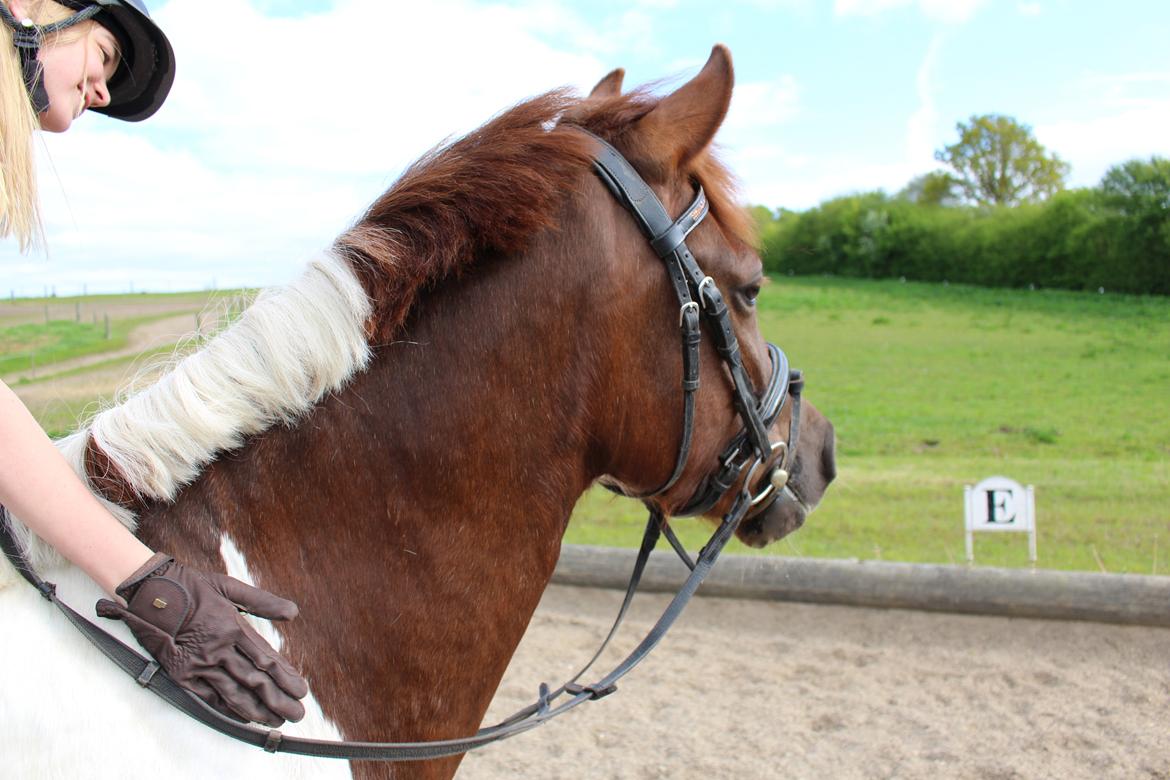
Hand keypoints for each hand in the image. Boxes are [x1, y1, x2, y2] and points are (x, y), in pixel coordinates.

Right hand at [96, 552, 308, 726]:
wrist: (149, 592)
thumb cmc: (191, 587)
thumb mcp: (229, 587)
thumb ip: (262, 601)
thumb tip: (293, 612)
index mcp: (232, 627)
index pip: (265, 659)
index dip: (285, 677)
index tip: (301, 690)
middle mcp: (218, 649)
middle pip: (254, 680)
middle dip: (278, 699)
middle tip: (296, 714)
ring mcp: (198, 664)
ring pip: (233, 693)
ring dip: (257, 710)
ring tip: (275, 721)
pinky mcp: (181, 674)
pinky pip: (208, 697)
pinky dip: (227, 709)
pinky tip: (242, 717)